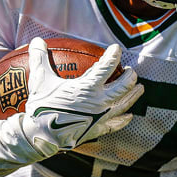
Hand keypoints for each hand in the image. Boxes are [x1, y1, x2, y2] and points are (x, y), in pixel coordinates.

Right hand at [22, 38, 142, 156]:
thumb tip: (35, 40)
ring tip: (140, 87)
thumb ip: (40, 59)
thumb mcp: (39, 80)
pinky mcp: (99, 129)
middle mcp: (100, 101)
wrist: (41, 136)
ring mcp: (102, 116)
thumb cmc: (41, 107)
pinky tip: (129, 115)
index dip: (113, 55)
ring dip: (134, 94)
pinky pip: (116, 124)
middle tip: (131, 70)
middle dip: (130, 76)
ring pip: (125, 103)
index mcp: (88, 87)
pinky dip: (124, 119)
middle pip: (124, 86)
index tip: (116, 49)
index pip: (107, 66)